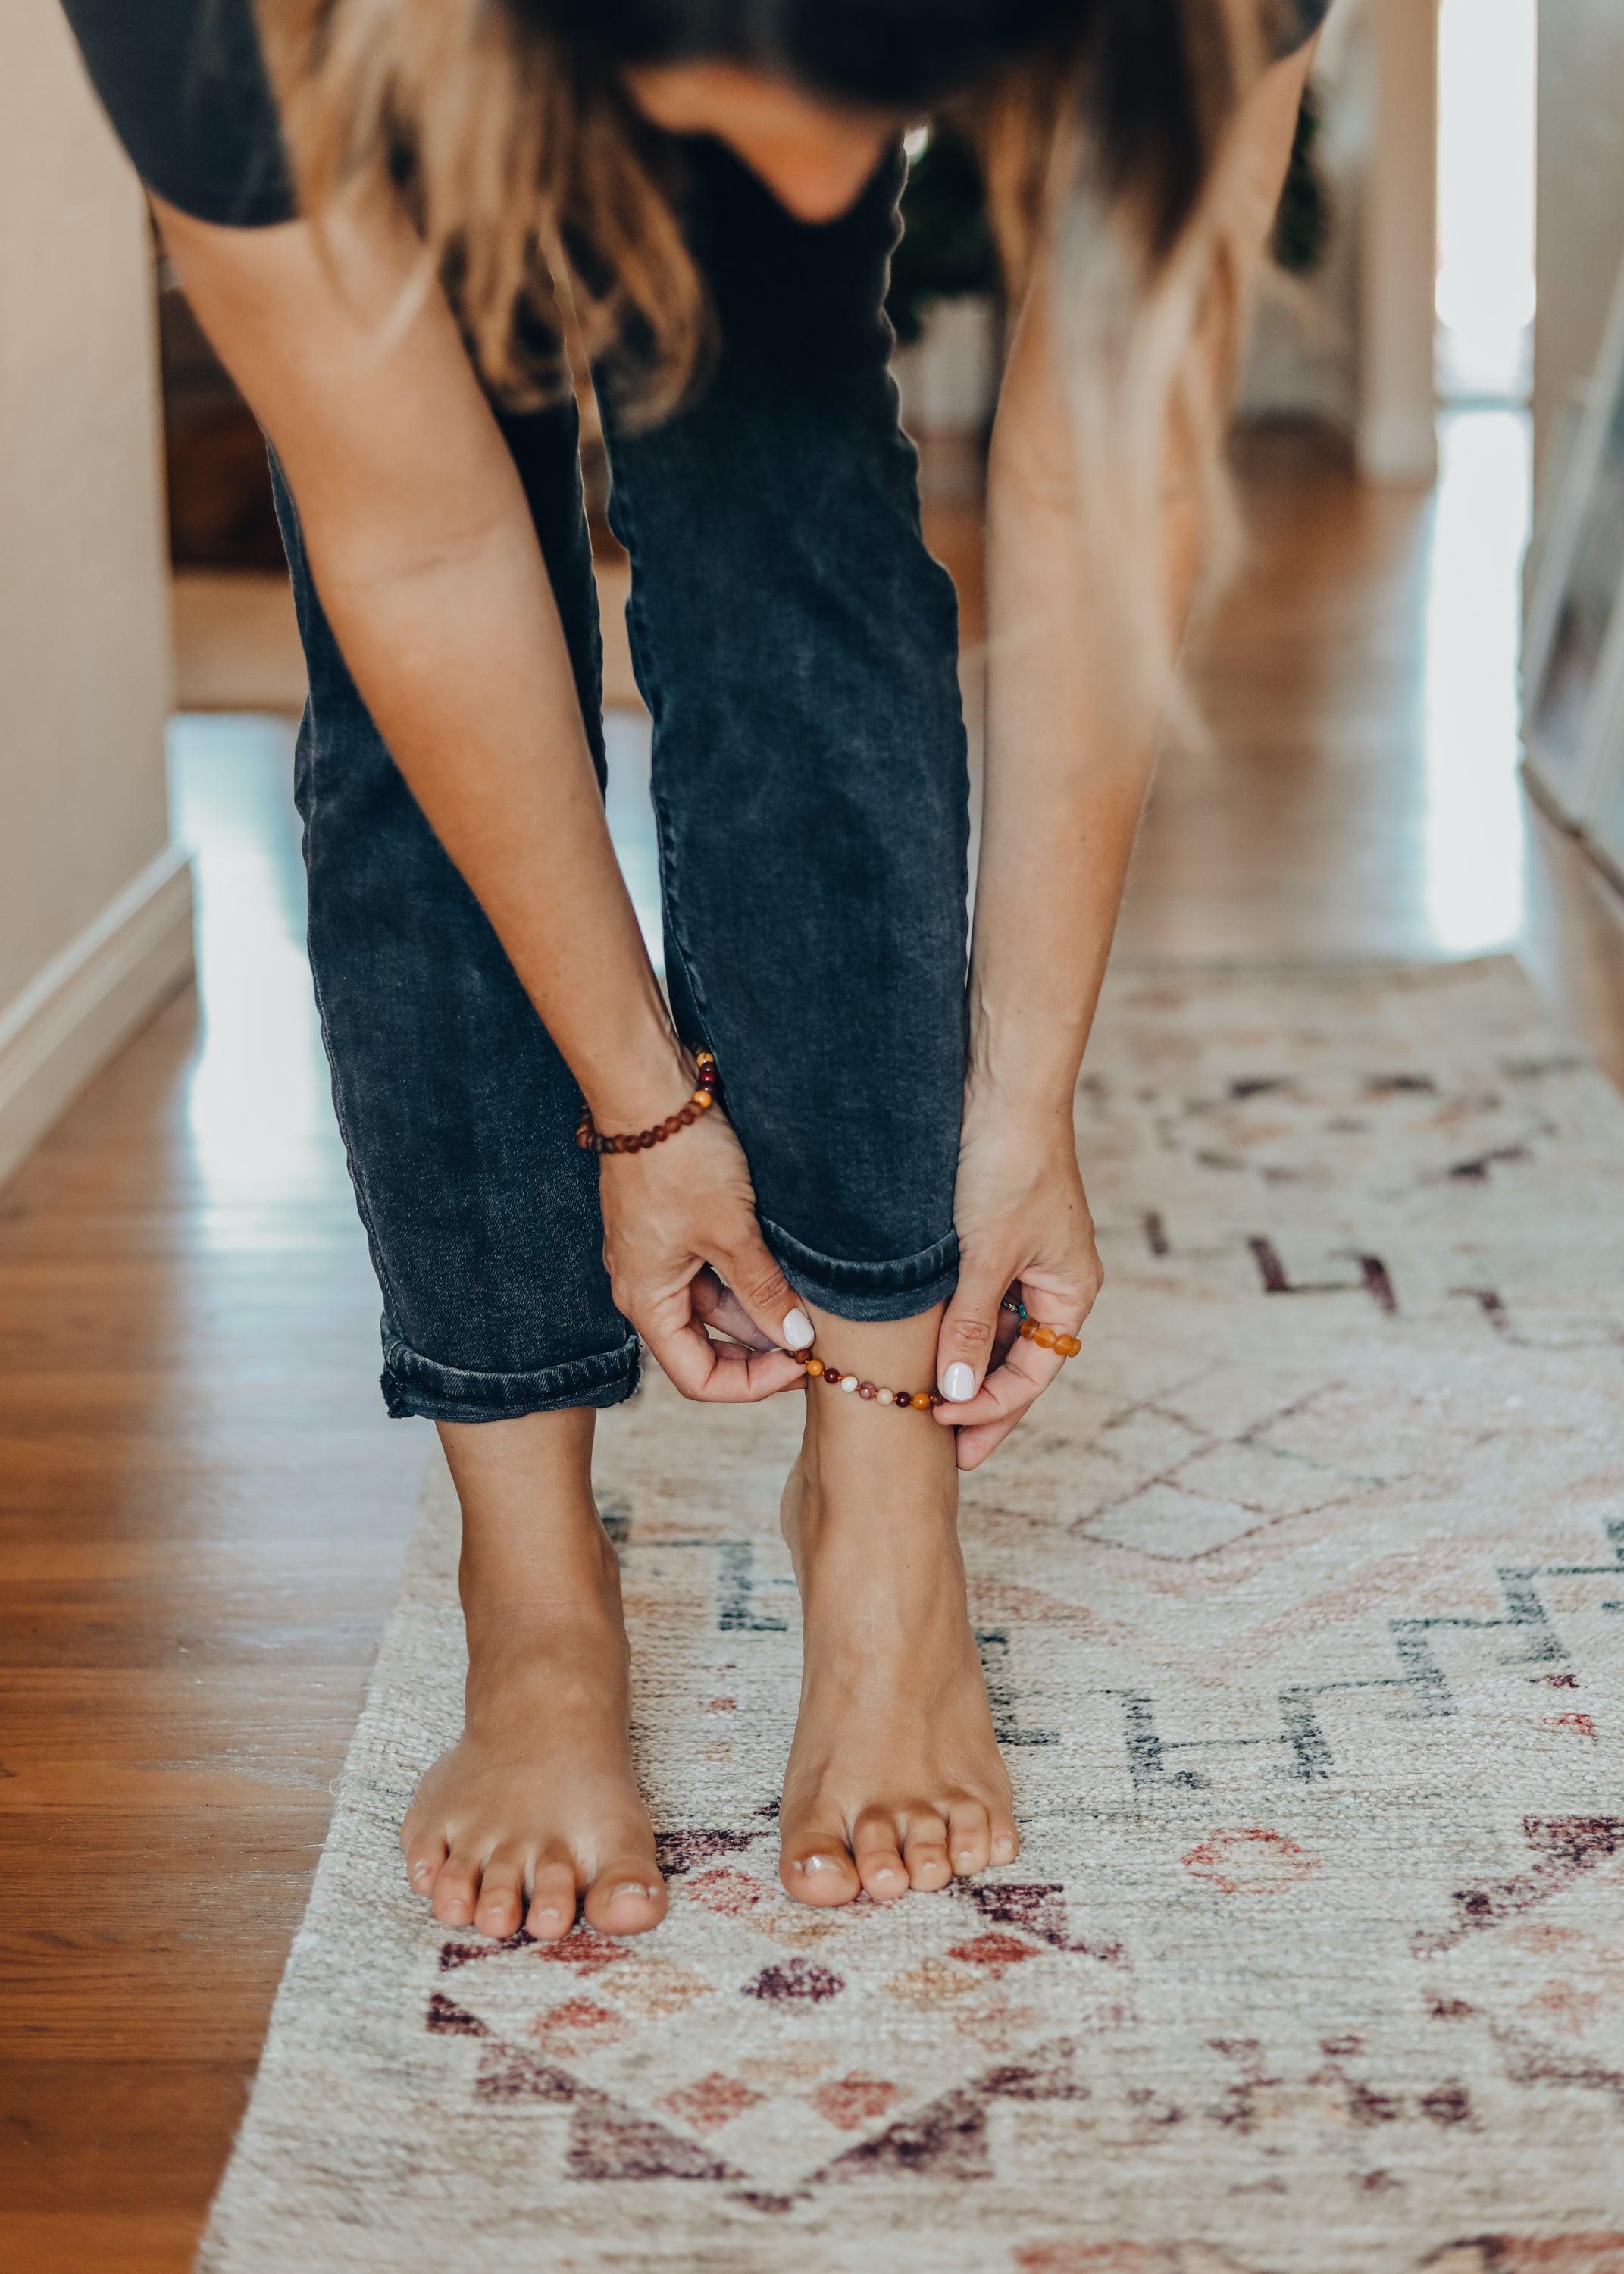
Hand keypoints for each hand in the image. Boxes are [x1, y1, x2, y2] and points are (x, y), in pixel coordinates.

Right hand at [597, 1093, 810, 1402]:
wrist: (650, 1088)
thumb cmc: (680, 1159)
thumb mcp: (731, 1232)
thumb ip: (763, 1291)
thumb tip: (798, 1340)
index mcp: (646, 1300)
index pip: (697, 1377)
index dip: (752, 1385)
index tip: (801, 1366)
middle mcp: (646, 1285)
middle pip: (707, 1346)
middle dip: (762, 1350)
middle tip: (817, 1343)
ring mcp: (659, 1256)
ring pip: (717, 1307)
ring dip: (761, 1312)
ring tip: (813, 1305)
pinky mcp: (674, 1228)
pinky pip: (714, 1271)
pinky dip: (751, 1279)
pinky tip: (790, 1270)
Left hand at [932, 1093, 1102, 1469]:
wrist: (999, 1084)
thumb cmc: (1007, 1163)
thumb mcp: (987, 1256)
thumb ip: (972, 1328)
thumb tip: (959, 1396)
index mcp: (1071, 1289)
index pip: (1034, 1374)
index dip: (991, 1410)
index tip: (944, 1432)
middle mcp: (1052, 1279)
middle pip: (1014, 1360)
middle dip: (977, 1400)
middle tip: (934, 1444)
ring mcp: (1020, 1257)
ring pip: (989, 1330)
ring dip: (958, 1363)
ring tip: (916, 1401)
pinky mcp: (987, 1235)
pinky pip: (971, 1297)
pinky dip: (947, 1323)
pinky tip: (912, 1345)